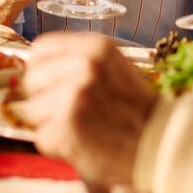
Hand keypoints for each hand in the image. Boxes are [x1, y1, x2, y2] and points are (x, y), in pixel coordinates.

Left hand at [19, 33, 158, 189]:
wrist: (160, 142)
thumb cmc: (135, 109)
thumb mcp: (113, 67)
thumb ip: (78, 61)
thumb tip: (36, 65)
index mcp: (95, 46)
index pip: (40, 49)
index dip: (42, 69)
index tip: (52, 84)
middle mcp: (83, 65)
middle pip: (32, 80)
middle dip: (44, 98)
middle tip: (70, 112)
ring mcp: (73, 96)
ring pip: (33, 111)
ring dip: (52, 124)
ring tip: (82, 128)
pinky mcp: (67, 127)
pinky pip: (42, 137)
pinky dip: (58, 146)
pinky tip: (82, 143)